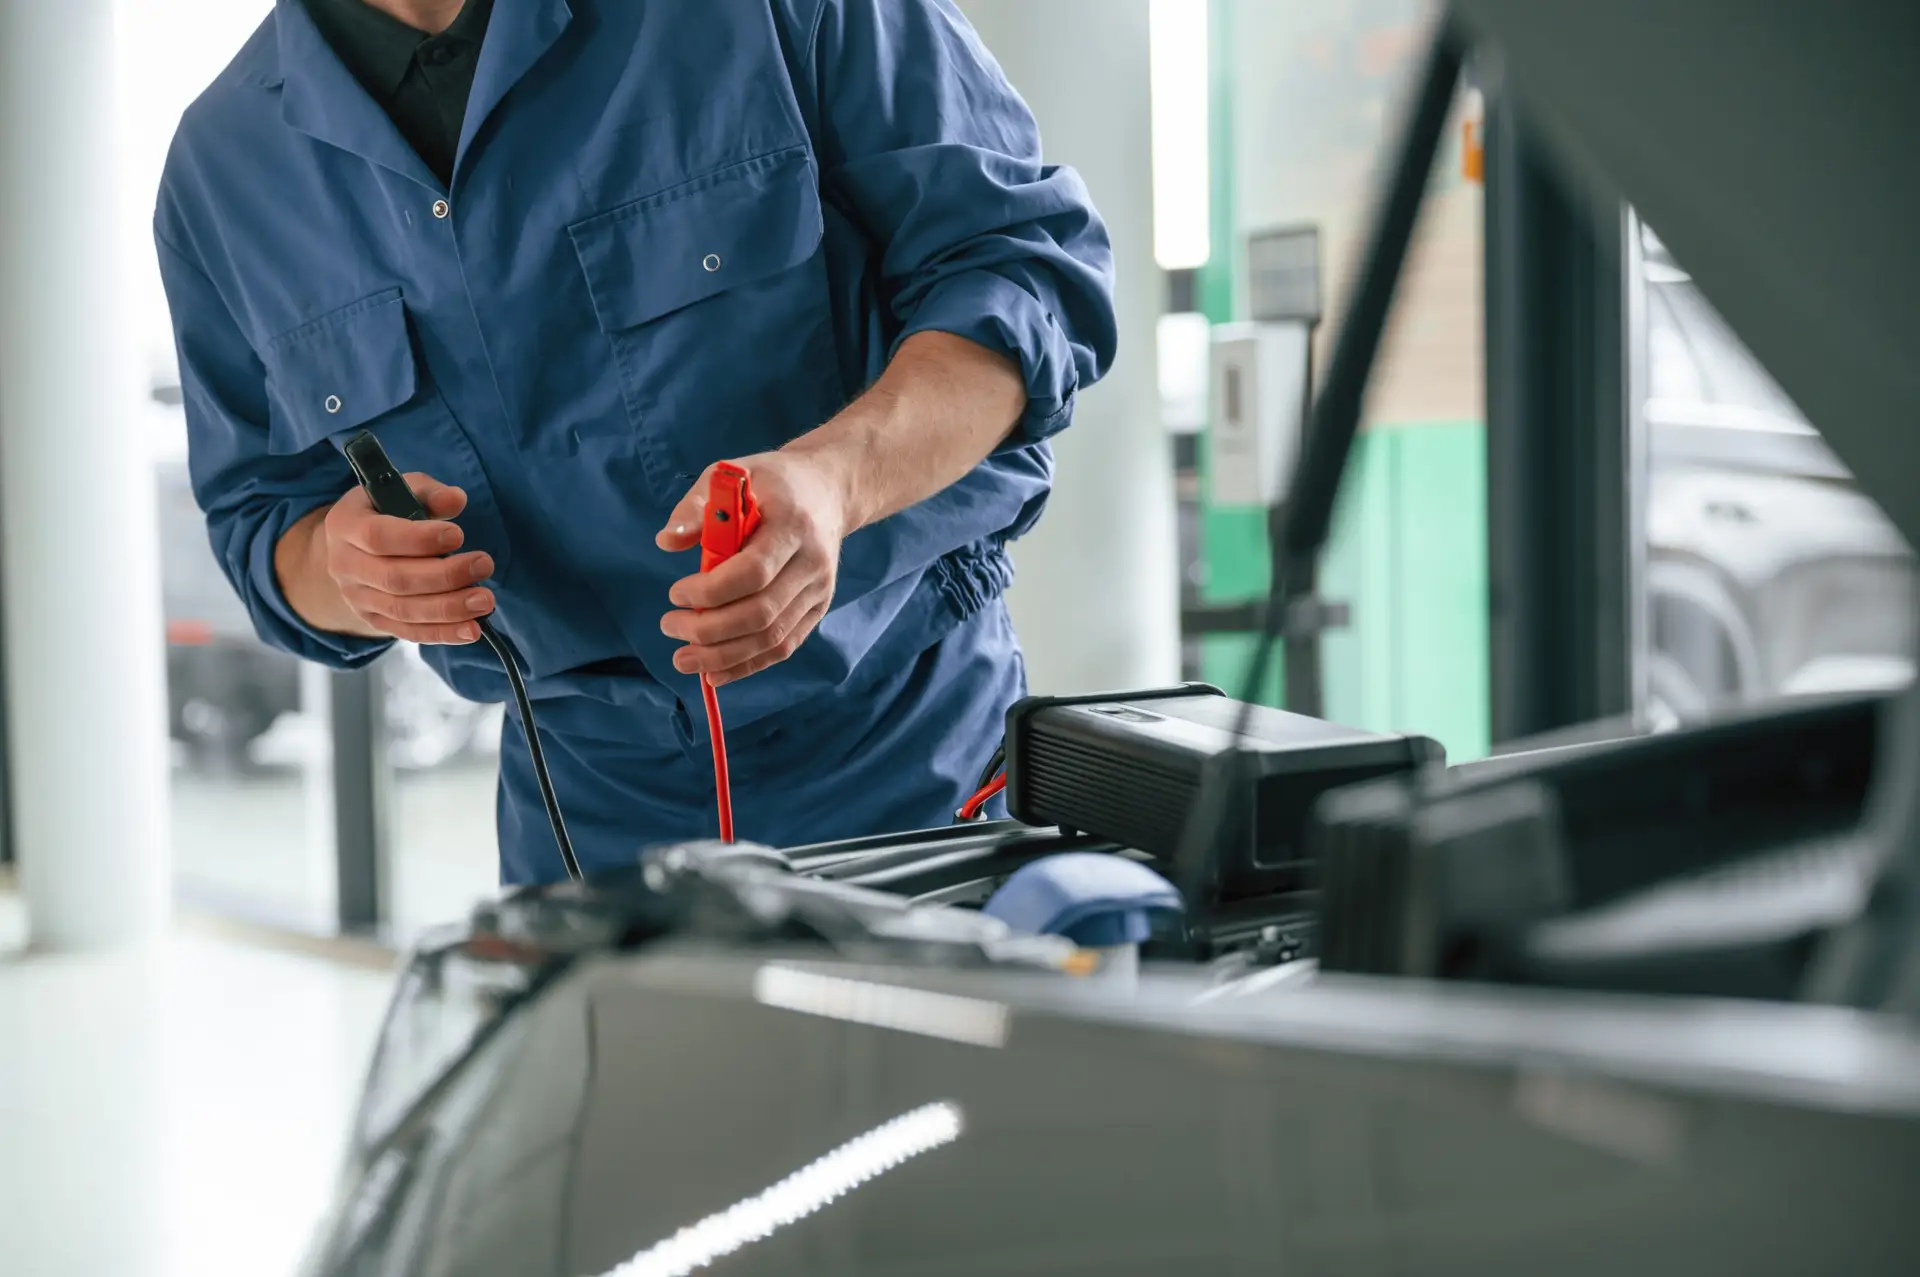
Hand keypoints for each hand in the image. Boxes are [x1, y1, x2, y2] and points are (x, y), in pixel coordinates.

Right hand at [300, 473, 496, 644]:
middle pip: (395, 579)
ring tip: (484, 601)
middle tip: (484, 565)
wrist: (353, 547)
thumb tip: (456, 499)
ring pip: (403, 610)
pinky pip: (408, 632)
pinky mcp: (374, 620)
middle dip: (444, 576)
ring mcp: (358, 597)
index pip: (378, 536)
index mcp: (346, 525)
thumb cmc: (385, 511)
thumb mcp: (400, 490)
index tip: (458, 536)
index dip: (419, 539)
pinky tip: (471, 630)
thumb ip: (429, 492)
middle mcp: (345, 565)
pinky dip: (442, 634)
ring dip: (448, 609)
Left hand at [656, 451, 853, 685]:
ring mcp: (819, 591)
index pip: (754, 571)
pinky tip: (713, 672)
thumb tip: (666, 542)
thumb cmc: (770, 483)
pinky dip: (747, 665)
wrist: (828, 491)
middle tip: (669, 626)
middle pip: (762, 613)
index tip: (675, 593)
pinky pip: (783, 647)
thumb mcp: (730, 476)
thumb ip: (696, 508)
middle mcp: (812, 563)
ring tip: (683, 659)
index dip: (710, 591)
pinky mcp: (817, 610)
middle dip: (709, 630)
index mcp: (792, 525)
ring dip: (723, 656)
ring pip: (772, 638)